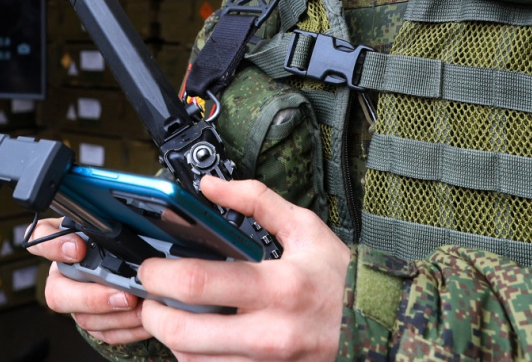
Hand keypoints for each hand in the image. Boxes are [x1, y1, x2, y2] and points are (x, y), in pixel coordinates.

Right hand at [25, 216, 151, 344]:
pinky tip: (144, 320)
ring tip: (141, 307)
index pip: (42, 238)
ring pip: (82, 317)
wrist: (135, 261)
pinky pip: (101, 332)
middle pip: (58, 292)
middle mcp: (64, 272)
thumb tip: (141, 207)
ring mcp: (76, 299)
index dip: (54, 245)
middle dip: (92, 297)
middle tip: (124, 295)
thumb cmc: (124, 235)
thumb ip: (117, 214)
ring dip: (115, 316)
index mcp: (65, 240)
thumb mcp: (120, 219)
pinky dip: (124, 329)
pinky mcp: (91, 319)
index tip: (78, 248)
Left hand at [137, 176, 350, 361]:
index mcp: (278, 287)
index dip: (158, 276)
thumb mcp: (305, 229)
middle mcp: (270, 333)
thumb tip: (210, 187)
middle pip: (183, 334)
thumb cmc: (341, 280)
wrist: (381, 329)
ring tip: (176, 317)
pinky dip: (197, 360)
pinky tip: (202, 340)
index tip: (149, 268)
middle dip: (154, 315)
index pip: (197, 284)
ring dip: (173, 341)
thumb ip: (255, 201)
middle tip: (151, 298)